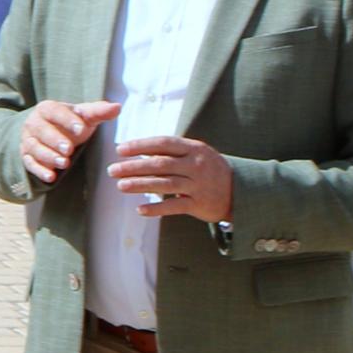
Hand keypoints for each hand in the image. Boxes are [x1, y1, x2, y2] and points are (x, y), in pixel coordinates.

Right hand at [20, 99, 119, 185]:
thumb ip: (99, 112)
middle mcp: (34, 123)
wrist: (51, 134)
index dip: (67, 120)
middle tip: (70, 149)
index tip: (81, 129)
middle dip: (55, 140)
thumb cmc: (70, 124)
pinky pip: (30, 163)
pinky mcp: (26, 156)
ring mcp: (28, 140)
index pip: (54, 111)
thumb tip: (117, 107)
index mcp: (47, 109)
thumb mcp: (85, 117)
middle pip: (41, 130)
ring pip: (34, 147)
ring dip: (49, 156)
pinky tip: (51, 177)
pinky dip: (39, 170)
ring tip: (65, 164)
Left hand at [105, 134, 233, 223]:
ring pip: (165, 184)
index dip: (140, 145)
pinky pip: (174, 206)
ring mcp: (198, 185)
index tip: (120, 149)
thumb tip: (140, 149)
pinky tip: (140, 209)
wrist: (239, 191)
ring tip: (121, 186)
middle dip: (134, 166)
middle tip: (113, 170)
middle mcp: (196, 165)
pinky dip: (157, 208)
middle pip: (160, 164)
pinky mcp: (199, 204)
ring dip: (140, 185)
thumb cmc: (209, 169)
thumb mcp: (196, 153)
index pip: (163, 143)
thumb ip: (172, 151)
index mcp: (194, 148)